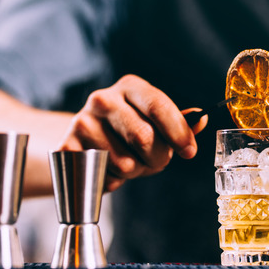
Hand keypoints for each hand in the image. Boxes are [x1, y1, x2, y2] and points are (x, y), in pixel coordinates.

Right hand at [58, 75, 206, 191]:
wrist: (84, 141)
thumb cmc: (128, 131)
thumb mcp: (155, 123)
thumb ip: (179, 123)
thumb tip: (202, 118)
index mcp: (130, 86)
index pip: (159, 106)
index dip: (178, 132)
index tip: (190, 152)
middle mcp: (103, 98)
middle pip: (144, 137)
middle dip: (158, 158)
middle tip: (156, 162)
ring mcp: (82, 121)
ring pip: (125, 162)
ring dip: (135, 172)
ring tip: (129, 164)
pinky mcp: (67, 146)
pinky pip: (102, 175)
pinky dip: (112, 181)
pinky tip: (109, 170)